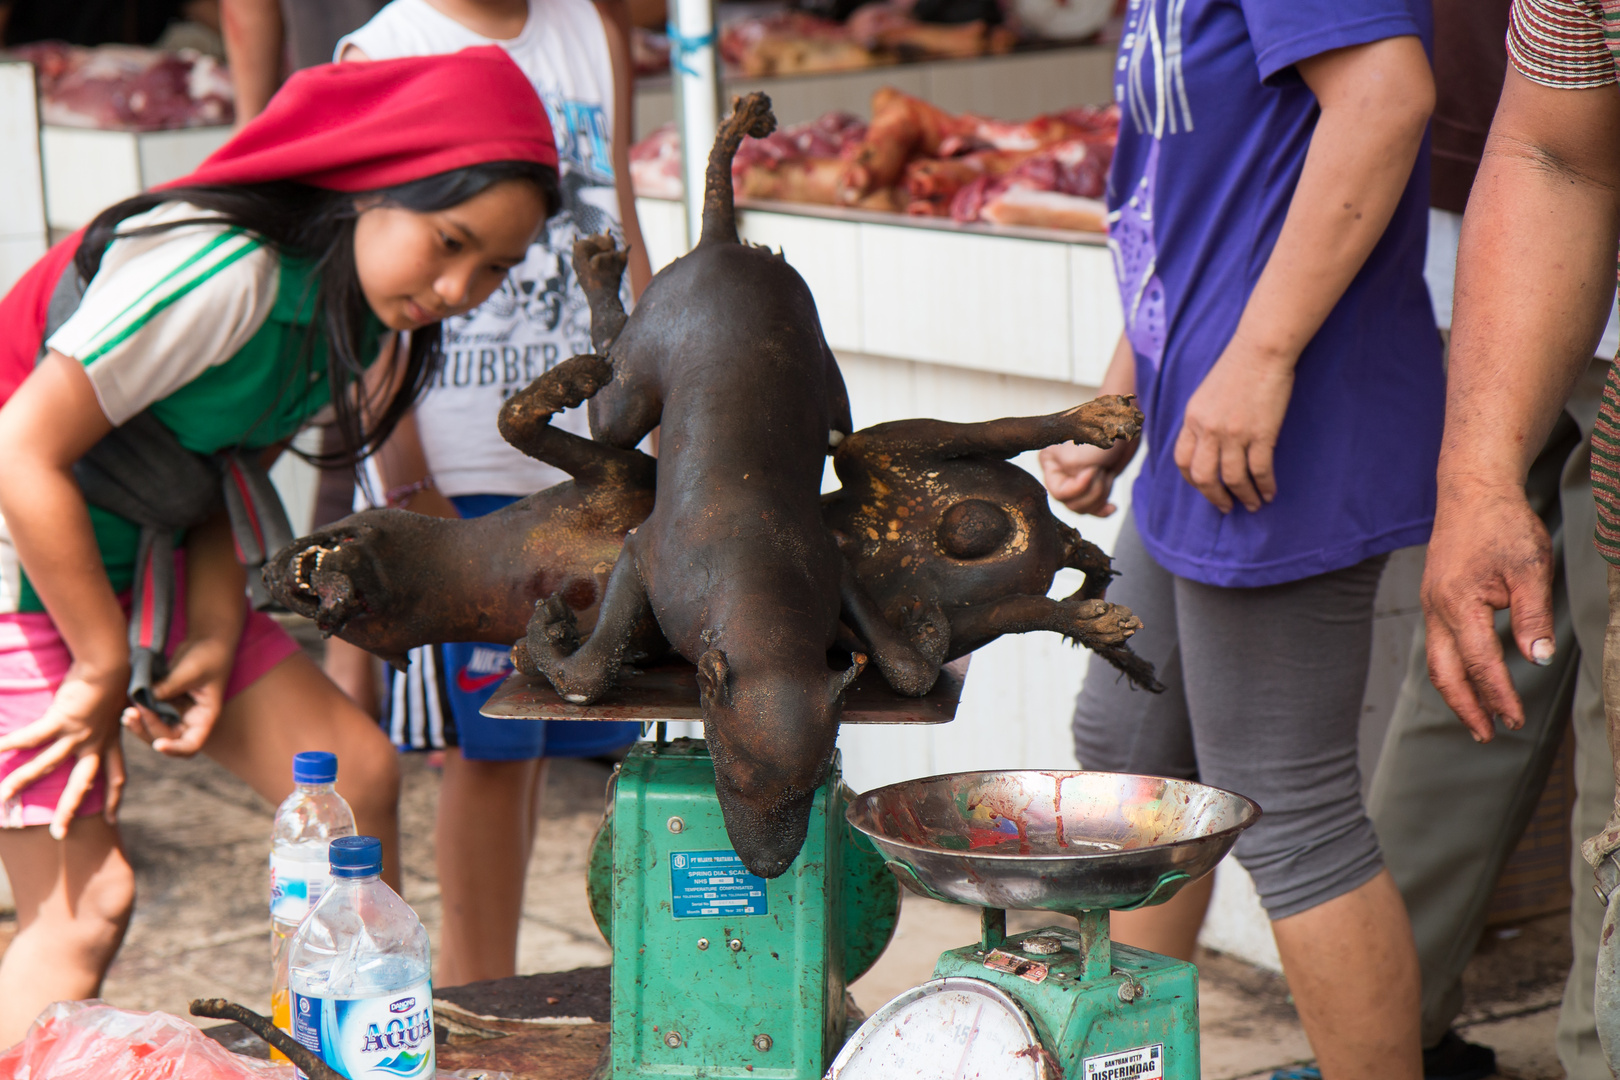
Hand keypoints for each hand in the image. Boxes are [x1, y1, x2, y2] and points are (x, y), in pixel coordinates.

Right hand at [0, 661, 128, 837]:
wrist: (112, 662)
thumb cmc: (112, 679)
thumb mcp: (115, 708)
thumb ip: (107, 721)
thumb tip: (111, 720)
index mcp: (111, 741)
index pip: (116, 776)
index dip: (114, 798)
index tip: (111, 818)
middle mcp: (96, 743)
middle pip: (82, 784)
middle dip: (69, 810)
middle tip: (59, 836)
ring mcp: (78, 734)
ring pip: (47, 766)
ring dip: (21, 783)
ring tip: (0, 798)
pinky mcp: (62, 720)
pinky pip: (31, 737)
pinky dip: (10, 744)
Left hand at [121, 635, 234, 756]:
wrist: (207, 642)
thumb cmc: (208, 656)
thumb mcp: (192, 670)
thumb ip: (170, 685)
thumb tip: (145, 698)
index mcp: (204, 717)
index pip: (191, 745)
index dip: (175, 749)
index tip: (158, 744)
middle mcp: (190, 720)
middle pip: (167, 740)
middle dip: (149, 730)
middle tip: (134, 713)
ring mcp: (176, 713)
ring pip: (154, 731)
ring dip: (139, 726)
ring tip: (127, 713)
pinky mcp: (165, 704)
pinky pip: (149, 716)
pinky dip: (138, 715)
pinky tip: (128, 708)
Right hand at [1040, 439, 1136, 516]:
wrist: (1124, 424)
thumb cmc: (1101, 434)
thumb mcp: (1078, 460)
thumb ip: (1072, 486)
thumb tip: (1079, 503)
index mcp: (1050, 464)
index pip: (1059, 493)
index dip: (1079, 488)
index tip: (1093, 470)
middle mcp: (1061, 474)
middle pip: (1072, 503)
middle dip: (1093, 491)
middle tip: (1102, 471)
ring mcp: (1078, 480)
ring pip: (1085, 507)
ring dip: (1102, 494)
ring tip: (1107, 473)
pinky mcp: (1095, 484)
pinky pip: (1094, 508)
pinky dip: (1103, 509)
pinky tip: (1112, 507)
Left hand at [1173, 338, 1295, 512]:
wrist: (1261, 349)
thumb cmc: (1237, 368)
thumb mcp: (1205, 395)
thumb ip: (1202, 420)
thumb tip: (1206, 445)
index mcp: (1192, 419)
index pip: (1182, 460)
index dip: (1192, 480)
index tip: (1204, 489)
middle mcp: (1208, 430)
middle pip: (1203, 477)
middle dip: (1214, 497)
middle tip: (1226, 506)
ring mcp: (1234, 433)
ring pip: (1233, 479)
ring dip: (1244, 497)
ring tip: (1253, 504)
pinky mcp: (1261, 434)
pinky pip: (1260, 470)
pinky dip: (1264, 486)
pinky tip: (1269, 492)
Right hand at [1420, 473, 1555, 740]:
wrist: (1471, 491)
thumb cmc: (1503, 526)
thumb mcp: (1530, 568)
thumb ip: (1532, 617)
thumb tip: (1537, 660)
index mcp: (1459, 604)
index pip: (1481, 663)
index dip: (1499, 695)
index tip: (1516, 720)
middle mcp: (1436, 609)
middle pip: (1444, 673)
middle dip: (1465, 708)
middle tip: (1486, 736)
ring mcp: (1431, 605)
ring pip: (1437, 661)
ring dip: (1457, 692)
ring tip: (1478, 717)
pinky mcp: (1435, 599)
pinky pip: (1438, 645)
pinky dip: (1453, 669)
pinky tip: (1470, 677)